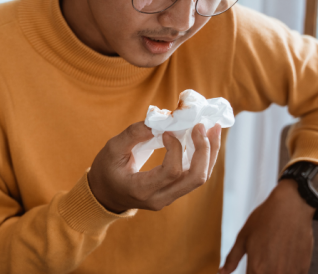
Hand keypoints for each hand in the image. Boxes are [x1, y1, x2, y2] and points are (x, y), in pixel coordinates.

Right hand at [87, 122, 221, 212]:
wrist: (104, 195)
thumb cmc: (106, 170)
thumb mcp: (112, 149)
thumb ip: (133, 134)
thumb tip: (160, 119)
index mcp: (142, 189)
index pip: (171, 171)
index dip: (175, 148)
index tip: (167, 131)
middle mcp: (160, 198)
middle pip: (195, 178)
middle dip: (204, 150)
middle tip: (202, 126)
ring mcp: (169, 198)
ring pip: (199, 178)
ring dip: (209, 153)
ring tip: (213, 129)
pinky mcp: (173, 192)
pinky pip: (194, 176)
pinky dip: (203, 157)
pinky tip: (205, 139)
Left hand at [219, 179, 315, 273]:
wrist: (291, 207)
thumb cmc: (265, 219)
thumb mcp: (243, 237)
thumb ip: (232, 258)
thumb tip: (221, 272)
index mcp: (256, 268)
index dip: (251, 272)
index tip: (253, 266)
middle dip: (262, 271)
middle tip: (265, 255)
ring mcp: (290, 273)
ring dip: (275, 271)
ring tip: (275, 255)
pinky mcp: (303, 269)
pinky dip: (288, 270)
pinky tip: (285, 257)